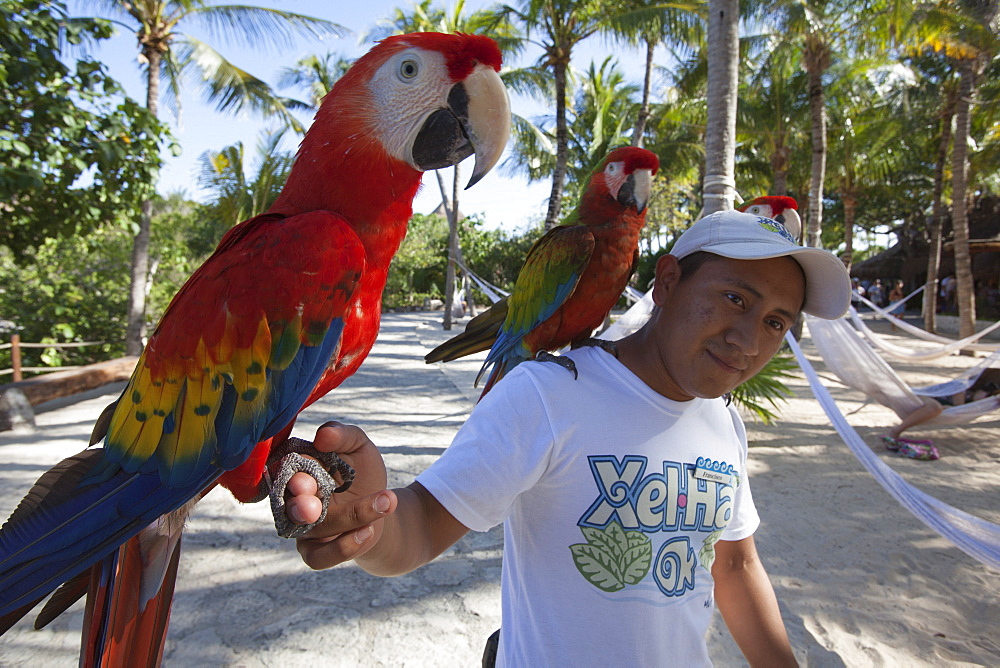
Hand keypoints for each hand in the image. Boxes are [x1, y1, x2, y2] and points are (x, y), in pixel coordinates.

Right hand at [286, 422, 397, 568]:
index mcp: (296, 468)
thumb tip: (323, 435)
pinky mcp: (314, 551)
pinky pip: (318, 557)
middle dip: (302, 502)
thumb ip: (343, 436)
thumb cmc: (362, 472)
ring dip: (346, 517)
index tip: (308, 473)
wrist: (380, 506)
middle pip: (289, 502)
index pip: (286, 468)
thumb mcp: (359, 447)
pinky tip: (369, 531)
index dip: (294, 472)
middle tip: (313, 504)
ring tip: (384, 502)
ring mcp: (301, 527)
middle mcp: (292, 498)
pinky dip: (342, 548)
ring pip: (312, 528)